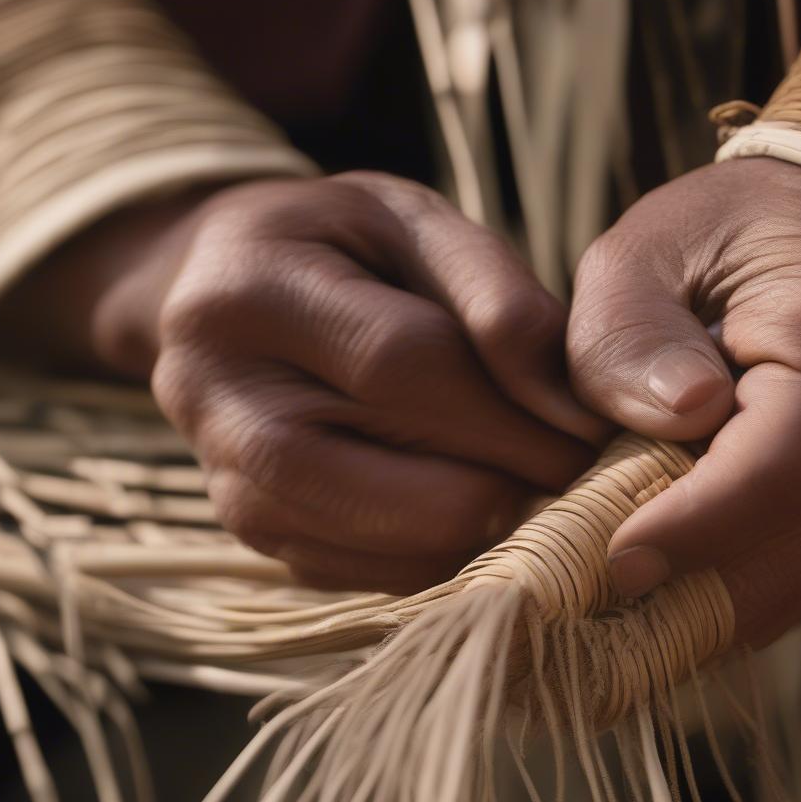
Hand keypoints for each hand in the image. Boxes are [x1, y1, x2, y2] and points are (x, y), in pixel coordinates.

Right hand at [80, 173, 602, 592]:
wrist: (229, 293)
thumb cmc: (339, 250)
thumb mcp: (415, 224)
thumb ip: (499, 298)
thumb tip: (570, 413)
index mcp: (248, 292)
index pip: (398, 366)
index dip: (508, 412)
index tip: (588, 435)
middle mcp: (211, 398)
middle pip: (381, 478)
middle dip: (503, 483)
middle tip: (571, 474)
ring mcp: (225, 481)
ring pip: (377, 544)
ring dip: (477, 532)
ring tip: (528, 491)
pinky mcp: (252, 533)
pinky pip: (365, 577)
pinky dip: (440, 556)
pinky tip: (475, 512)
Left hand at [568, 158, 800, 644]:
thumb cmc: (726, 231)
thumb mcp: (646, 251)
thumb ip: (632, 334)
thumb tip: (676, 421)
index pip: (775, 467)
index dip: (693, 529)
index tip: (617, 563)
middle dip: (706, 592)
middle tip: (613, 616)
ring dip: (730, 605)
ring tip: (643, 622)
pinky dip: (758, 589)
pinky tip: (692, 600)